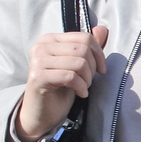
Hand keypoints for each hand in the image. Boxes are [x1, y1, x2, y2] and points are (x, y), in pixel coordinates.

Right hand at [17, 25, 108, 141]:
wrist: (42, 112)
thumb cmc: (61, 87)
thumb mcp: (77, 64)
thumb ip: (88, 47)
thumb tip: (102, 29)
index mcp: (50, 39)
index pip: (85, 37)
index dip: (99, 54)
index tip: (101, 69)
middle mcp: (41, 46)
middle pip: (83, 50)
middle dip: (92, 68)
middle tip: (88, 81)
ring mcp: (37, 61)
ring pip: (79, 63)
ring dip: (87, 79)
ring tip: (83, 87)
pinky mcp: (37, 77)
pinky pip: (70, 77)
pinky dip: (81, 87)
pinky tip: (80, 93)